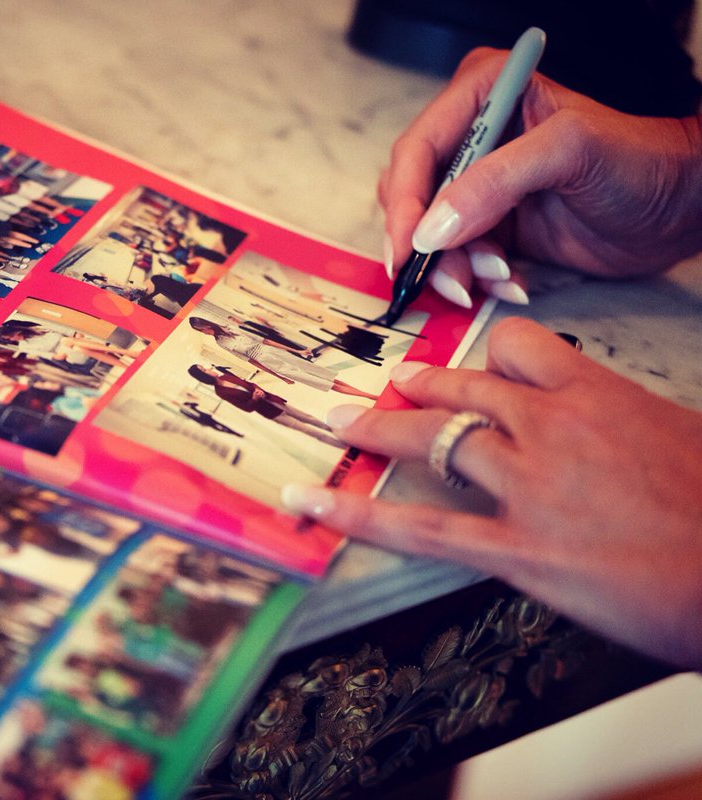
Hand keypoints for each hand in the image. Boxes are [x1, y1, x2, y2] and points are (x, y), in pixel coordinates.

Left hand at [281, 318, 701, 668]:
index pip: (520, 347)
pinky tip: (312, 504)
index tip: (473, 367)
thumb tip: (614, 433)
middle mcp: (553, 428)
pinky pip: (418, 526)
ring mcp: (527, 486)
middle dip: (418, 386)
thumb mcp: (683, 440)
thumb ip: (629, 427)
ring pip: (431, 439)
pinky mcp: (514, 548)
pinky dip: (357, 513)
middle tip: (387, 384)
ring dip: (378, 429)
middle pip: (463, 389)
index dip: (489, 357)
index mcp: (600, 395)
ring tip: (341, 423)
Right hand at [380, 46, 701, 307]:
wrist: (679, 208)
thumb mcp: (568, 151)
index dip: (404, 202)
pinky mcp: (491, 225)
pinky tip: (510, 282)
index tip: (408, 247)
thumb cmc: (639, 160)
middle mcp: (472, 139)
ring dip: (455, 268)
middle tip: (451, 278)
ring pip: (430, 236)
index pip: (418, 151)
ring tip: (497, 278)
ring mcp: (479, 186)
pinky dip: (476, 279)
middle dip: (427, 244)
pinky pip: (458, 259)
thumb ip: (495, 182)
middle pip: (412, 196)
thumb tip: (430, 229)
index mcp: (482, 96)